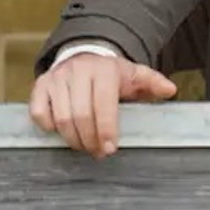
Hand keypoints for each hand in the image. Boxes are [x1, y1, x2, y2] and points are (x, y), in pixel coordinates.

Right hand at [28, 52, 177, 158]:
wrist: (84, 56)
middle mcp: (77, 71)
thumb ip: (152, 83)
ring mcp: (56, 78)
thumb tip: (170, 90)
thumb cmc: (110, 74)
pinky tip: (63, 132)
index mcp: (103, 70)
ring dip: (73, 139)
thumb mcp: (134, 75)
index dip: (106, 129)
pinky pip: (39, 113)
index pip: (103, 104)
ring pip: (60, 118)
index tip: (110, 148)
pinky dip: (50, 127)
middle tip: (99, 153)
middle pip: (80, 115)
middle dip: (90, 140)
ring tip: (85, 147)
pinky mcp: (40, 85)